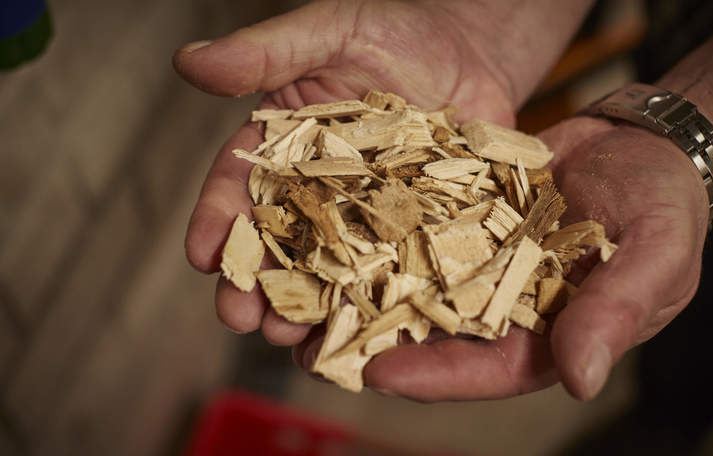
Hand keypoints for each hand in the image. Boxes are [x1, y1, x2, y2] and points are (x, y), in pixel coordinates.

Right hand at [173, 0, 587, 345]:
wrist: (471, 48)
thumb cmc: (396, 30)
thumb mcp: (327, 31)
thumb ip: (265, 53)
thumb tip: (189, 63)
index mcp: (286, 144)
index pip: (241, 184)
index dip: (219, 219)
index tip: (202, 255)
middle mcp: (320, 187)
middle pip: (280, 240)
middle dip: (257, 281)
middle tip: (241, 318)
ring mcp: (368, 213)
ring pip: (329, 268)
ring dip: (307, 306)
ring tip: (292, 339)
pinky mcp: (415, 228)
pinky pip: (393, 270)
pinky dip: (376, 305)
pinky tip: (364, 336)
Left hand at [326, 116, 704, 400]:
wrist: (641, 141)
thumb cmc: (663, 203)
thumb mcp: (654, 255)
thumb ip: (616, 313)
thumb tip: (581, 380)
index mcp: (548, 333)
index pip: (486, 368)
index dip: (434, 376)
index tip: (378, 375)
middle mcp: (503, 304)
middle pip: (435, 334)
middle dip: (378, 342)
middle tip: (312, 347)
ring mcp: (479, 260)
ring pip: (417, 283)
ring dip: (366, 289)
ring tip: (308, 294)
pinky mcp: (464, 218)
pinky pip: (421, 229)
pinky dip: (385, 232)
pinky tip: (341, 228)